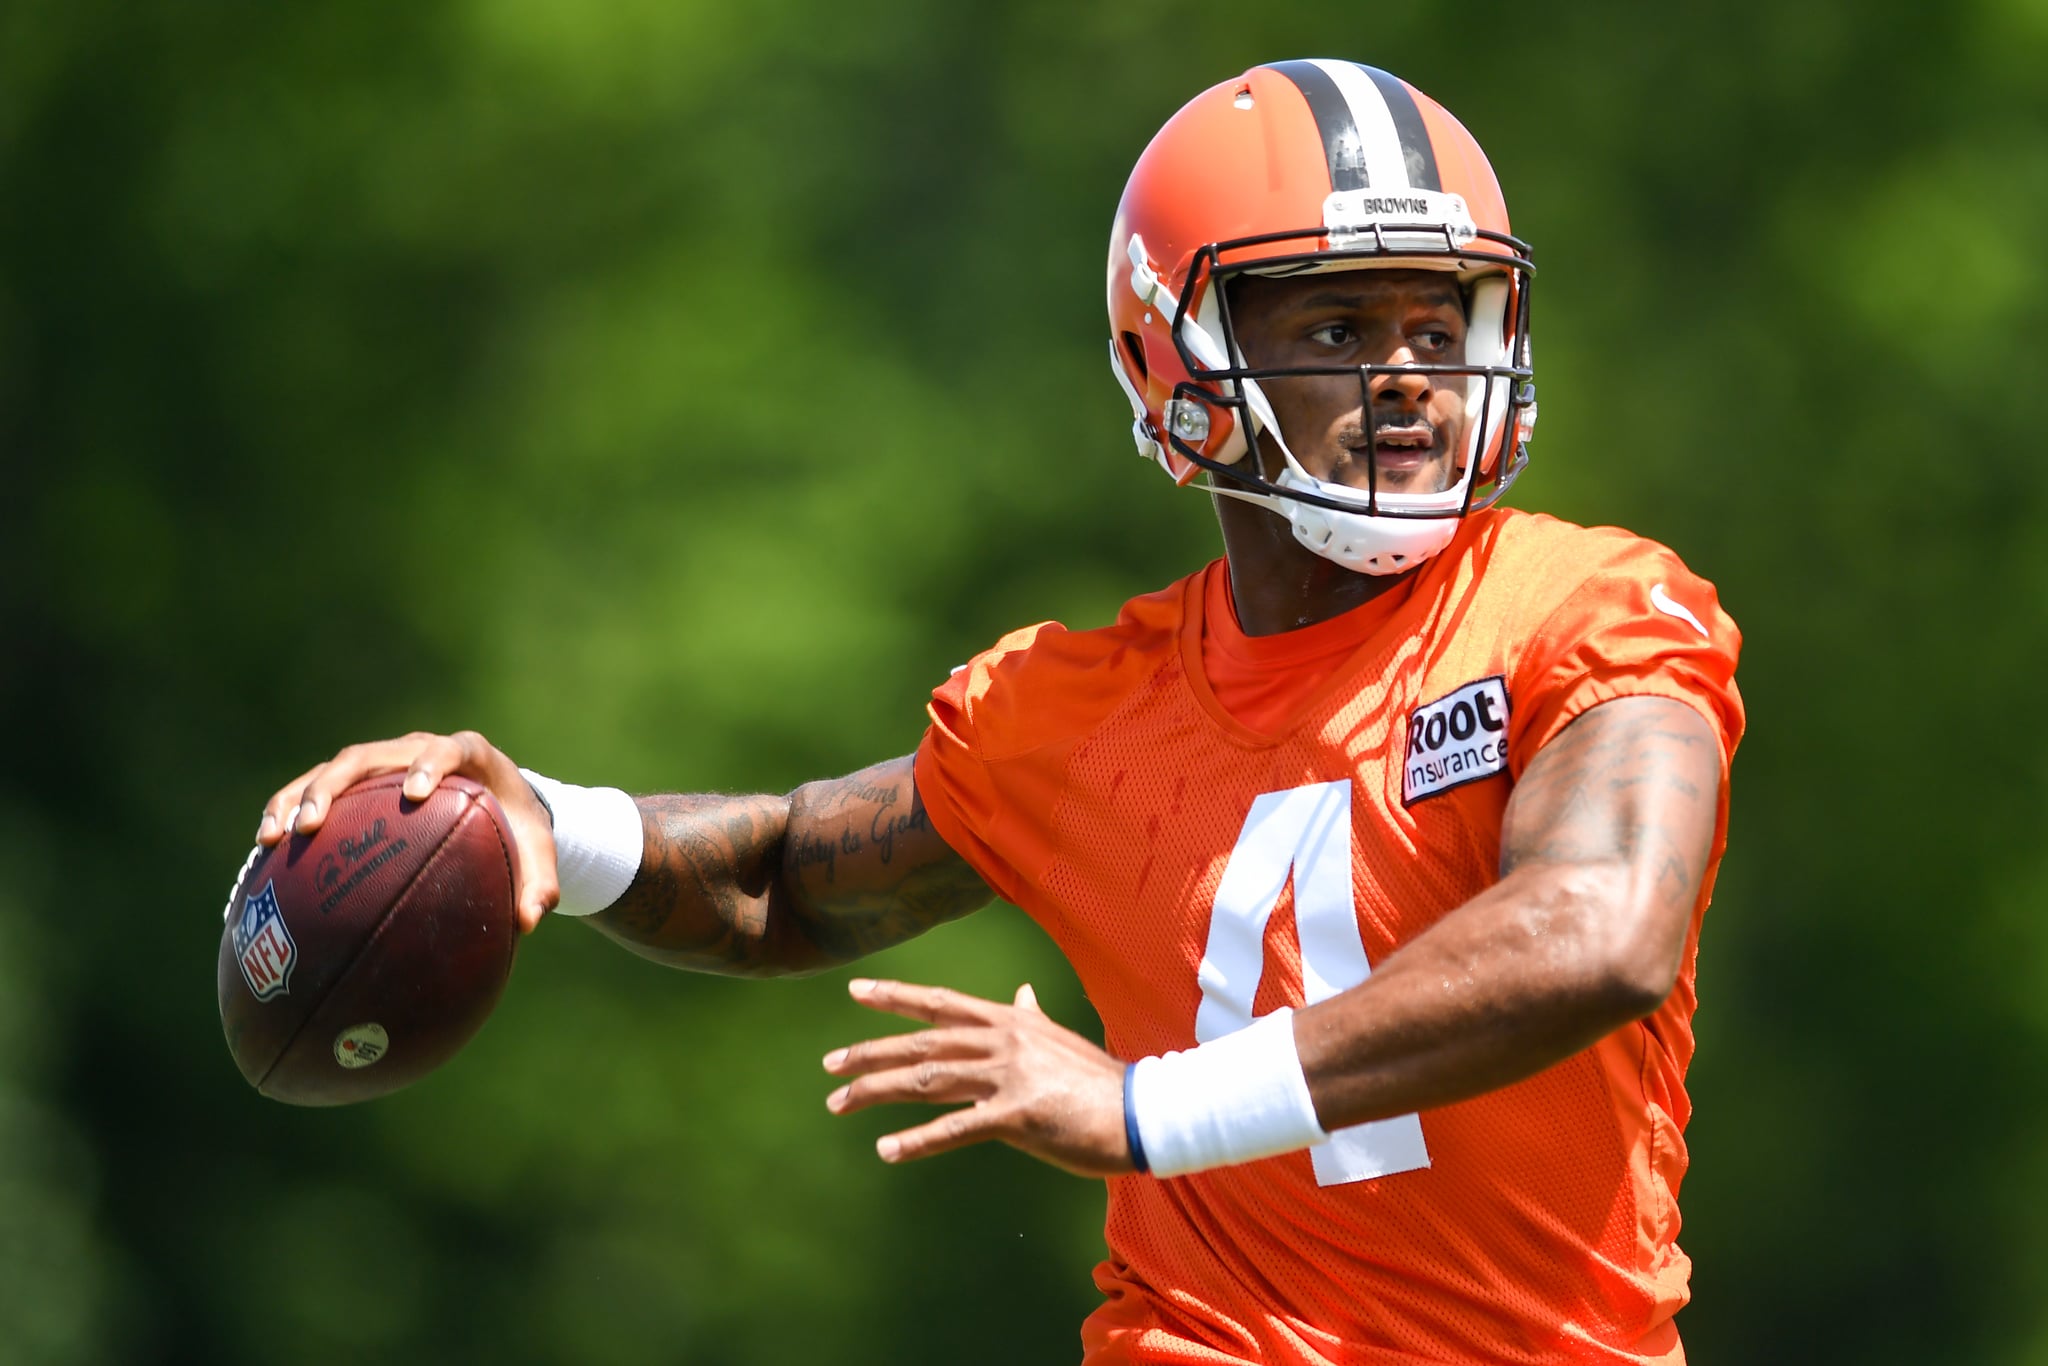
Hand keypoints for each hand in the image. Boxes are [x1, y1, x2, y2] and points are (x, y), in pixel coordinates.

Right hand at [255, 730, 559, 930]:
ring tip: (273, 838)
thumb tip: (527, 923)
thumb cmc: (518, 826)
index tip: (416, 793)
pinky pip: (315, 790)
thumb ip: (539, 883)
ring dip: (298, 798)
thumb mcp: (538, 852)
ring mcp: (385, 762)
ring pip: (332, 769)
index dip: (429, 764)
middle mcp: (417, 750)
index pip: (446, 749)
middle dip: (335, 784)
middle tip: (313, 823)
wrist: (499, 801)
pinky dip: (287, 813)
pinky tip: (264, 852)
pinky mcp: (361, 782)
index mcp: (468, 756)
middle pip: (369, 754)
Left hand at [822, 978, 1134, 1178]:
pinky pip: (954, 1129)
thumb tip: (1022, 992)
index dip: (896, 997)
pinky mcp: (1017, 1115)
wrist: (1141, 1112)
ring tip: (839, 1102)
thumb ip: (1032, 1017)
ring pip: (926, 1080)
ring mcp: (1008, 1076)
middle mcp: (1002, 1041)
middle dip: (869, 1053)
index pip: (940, 1004)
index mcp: (1009, 1020)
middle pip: (921, 1044)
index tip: (855, 992)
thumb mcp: (1059, 1040)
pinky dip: (916, 1142)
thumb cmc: (1098, 1081)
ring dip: (876, 1091)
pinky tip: (886, 1151)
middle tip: (828, 1065)